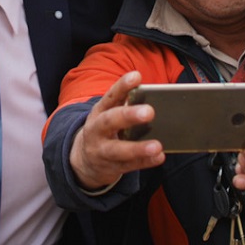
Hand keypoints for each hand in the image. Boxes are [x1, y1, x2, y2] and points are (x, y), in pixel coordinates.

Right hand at [69, 71, 163, 191]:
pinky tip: (159, 156)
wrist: (85, 160)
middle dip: (128, 116)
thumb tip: (150, 95)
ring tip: (157, 145)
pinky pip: (129, 166)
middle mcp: (97, 130)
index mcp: (99, 111)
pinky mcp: (111, 167)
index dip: (122, 86)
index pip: (110, 96)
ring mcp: (102, 151)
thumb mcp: (109, 114)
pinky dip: (144, 162)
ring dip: (138, 148)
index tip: (137, 76)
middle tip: (149, 111)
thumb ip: (126, 104)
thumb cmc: (106, 130)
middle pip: (110, 122)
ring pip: (118, 150)